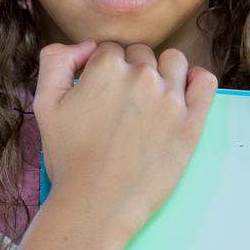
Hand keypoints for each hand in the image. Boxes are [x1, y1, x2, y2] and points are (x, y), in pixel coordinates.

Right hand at [34, 41, 215, 240]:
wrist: (95, 204)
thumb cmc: (68, 158)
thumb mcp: (44, 103)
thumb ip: (56, 60)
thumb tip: (86, 46)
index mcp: (105, 67)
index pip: (110, 49)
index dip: (102, 69)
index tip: (100, 93)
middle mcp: (140, 76)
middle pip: (141, 54)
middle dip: (130, 71)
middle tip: (121, 105)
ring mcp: (170, 99)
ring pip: (174, 61)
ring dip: (162, 72)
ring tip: (149, 100)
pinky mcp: (191, 123)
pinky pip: (206, 82)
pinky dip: (196, 80)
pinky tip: (183, 94)